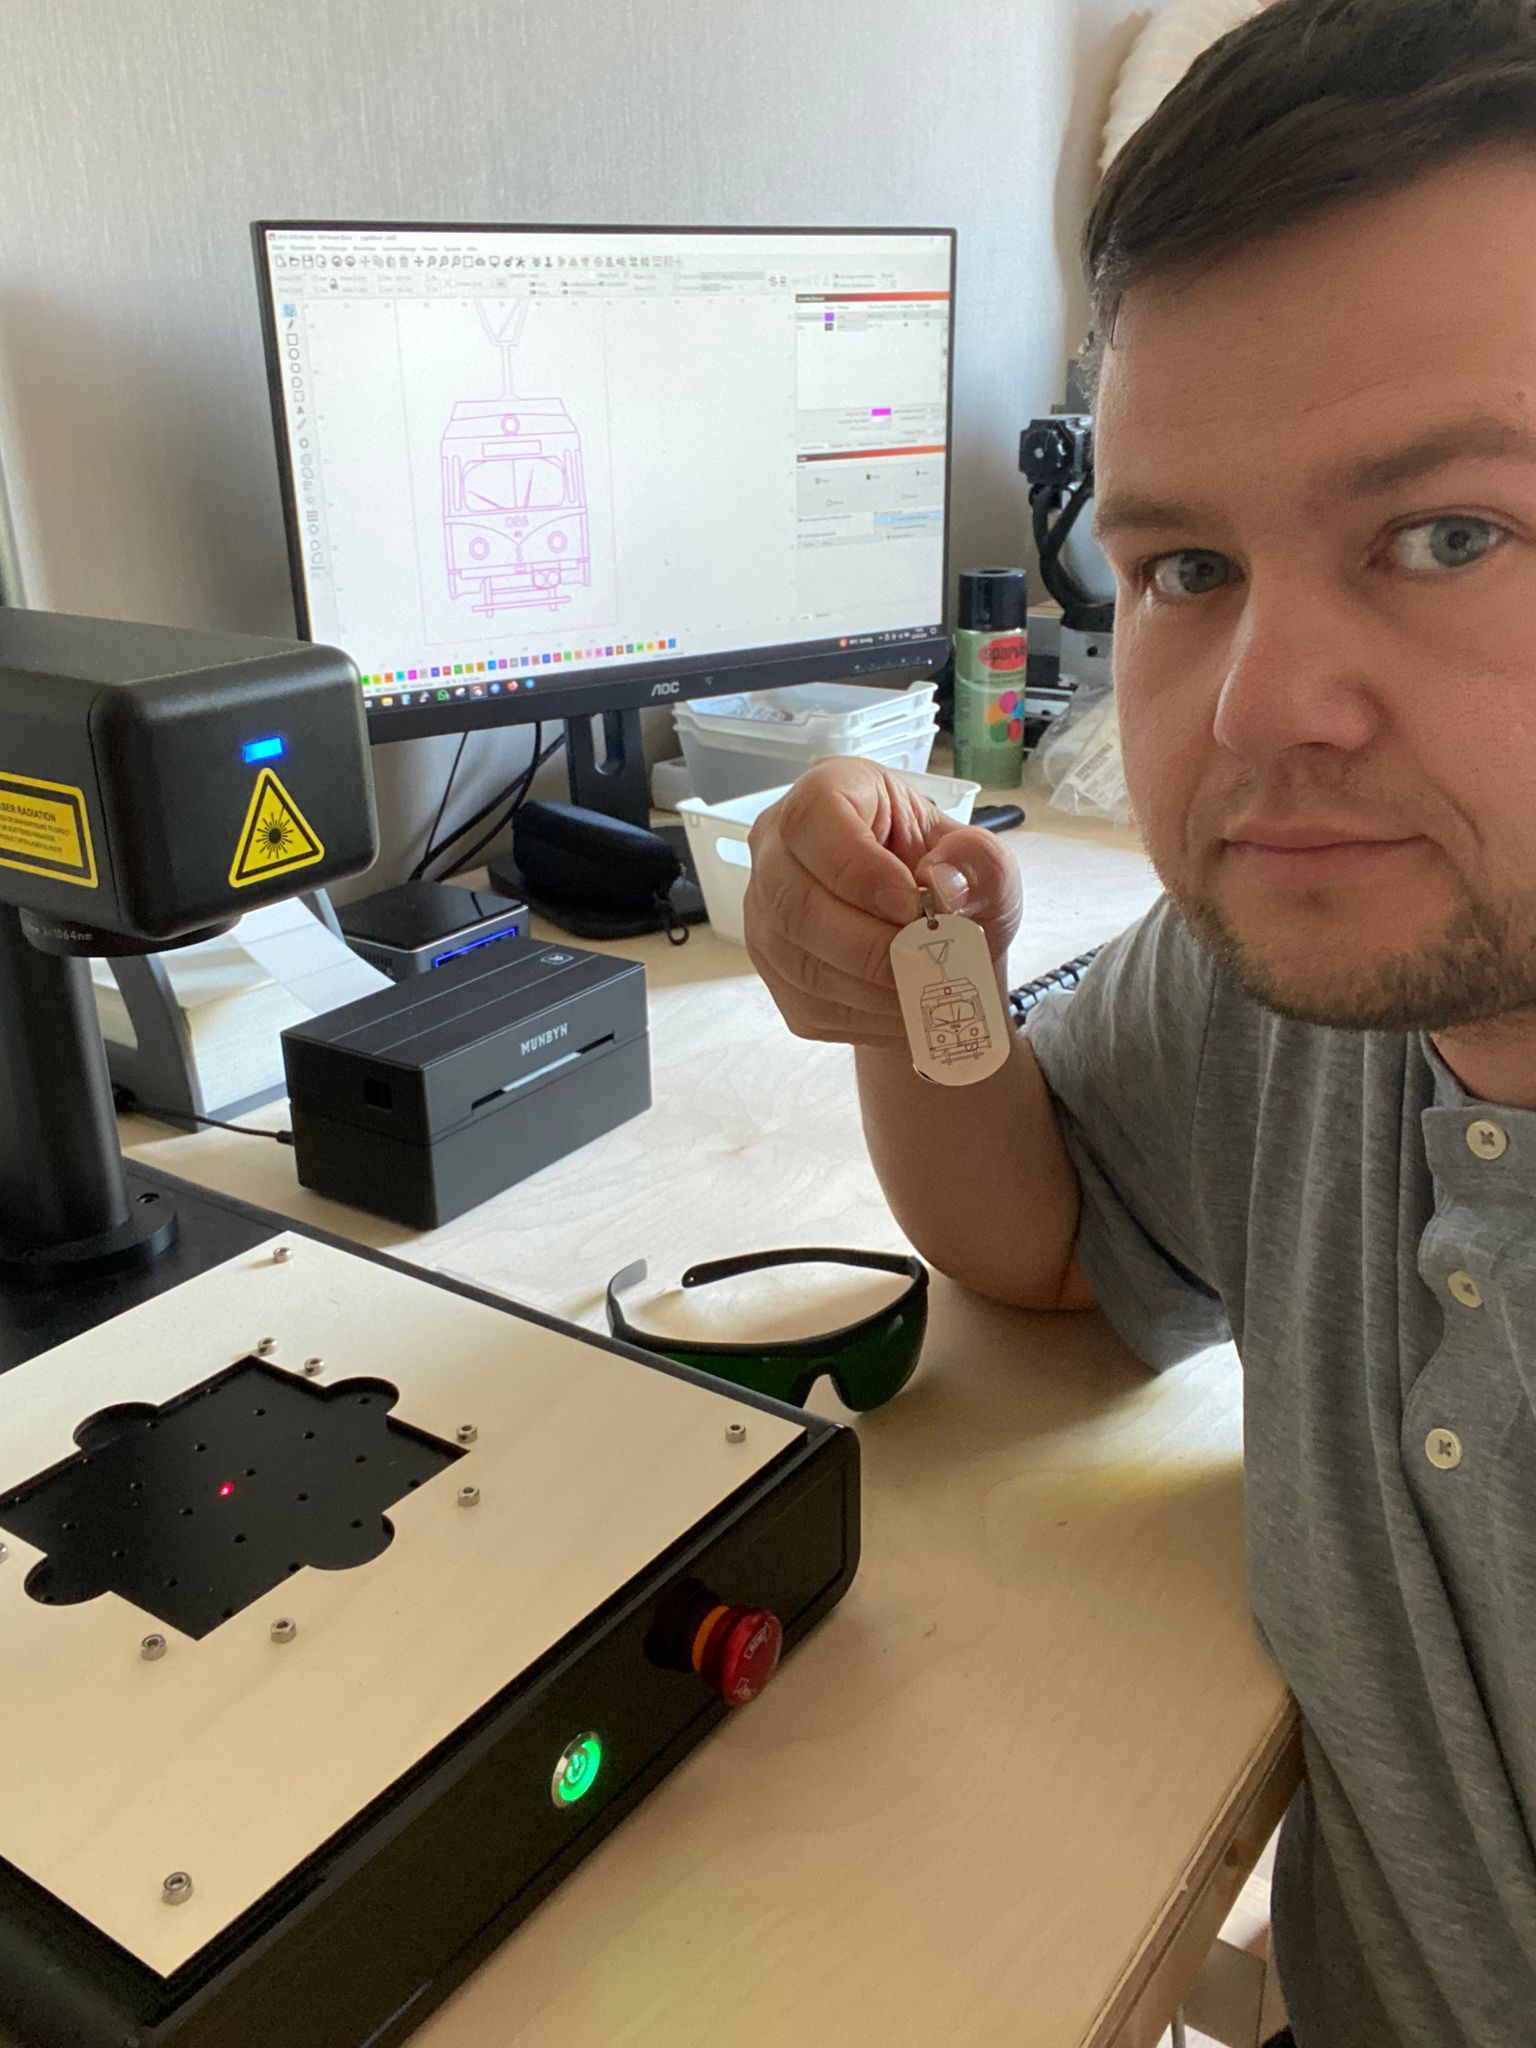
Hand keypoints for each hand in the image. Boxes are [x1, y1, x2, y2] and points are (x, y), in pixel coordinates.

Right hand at [743, 758, 1022, 1046]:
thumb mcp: (986, 866)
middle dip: (869, 944)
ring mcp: (766, 911)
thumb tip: (945, 882)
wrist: (938, 943)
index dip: (857, 867)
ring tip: (922, 987)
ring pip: (797, 958)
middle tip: (923, 959)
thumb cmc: (951, 887)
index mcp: (831, 794)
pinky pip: (805, 1001)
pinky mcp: (772, 969)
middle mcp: (780, 847)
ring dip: (869, 986)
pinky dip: (863, 1015)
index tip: (910, 904)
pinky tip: (901, 1006)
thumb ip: (980, 864)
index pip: (814, 818)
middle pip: (794, 899)